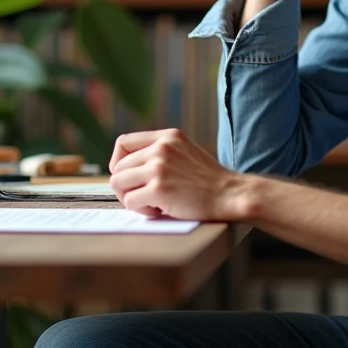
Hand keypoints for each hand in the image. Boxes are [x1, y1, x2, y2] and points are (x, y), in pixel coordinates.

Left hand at [108, 128, 246, 220]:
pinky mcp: (159, 189)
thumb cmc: (208, 180)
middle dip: (125, 186)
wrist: (230, 194)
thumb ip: (160, 152)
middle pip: (117, 167)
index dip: (118, 162)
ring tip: (151, 203)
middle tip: (144, 196)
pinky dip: (140, 210)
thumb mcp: (184, 151)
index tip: (127, 176)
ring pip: (118, 183)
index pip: (123, 142)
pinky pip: (130, 201)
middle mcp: (161, 148)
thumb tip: (126, 166)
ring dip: (130, 198)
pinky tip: (159, 210)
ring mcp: (159, 167)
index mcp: (167, 137)